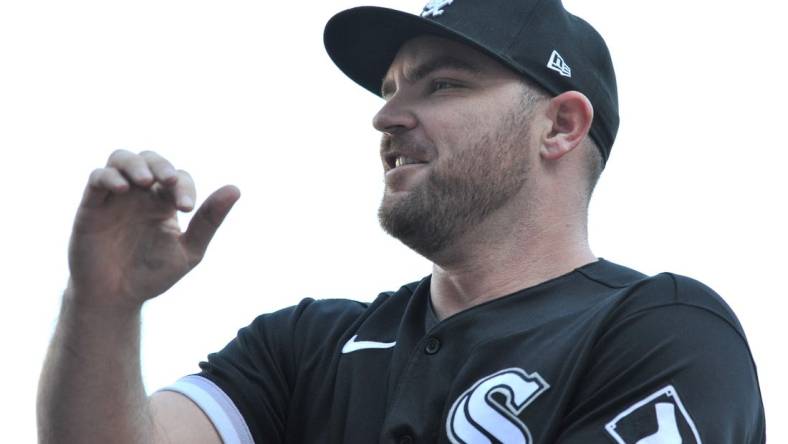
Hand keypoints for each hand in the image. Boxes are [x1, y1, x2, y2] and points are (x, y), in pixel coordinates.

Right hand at [67, 150, 240, 309]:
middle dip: (161, 165)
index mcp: (164, 203)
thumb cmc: (152, 275)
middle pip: (150, 159)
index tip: (187, 208)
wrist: (117, 298)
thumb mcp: (189, 250)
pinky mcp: (91, 206)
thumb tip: (236, 189)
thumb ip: (209, 220)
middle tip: (169, 181)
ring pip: (121, 159)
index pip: (178, 178)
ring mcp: (115, 197)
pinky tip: (123, 189)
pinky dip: (109, 177)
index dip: (184, 186)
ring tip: (145, 181)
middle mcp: (140, 195)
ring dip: (135, 164)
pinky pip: (97, 179)